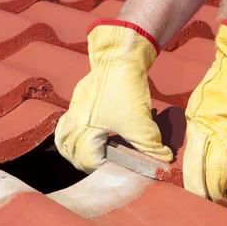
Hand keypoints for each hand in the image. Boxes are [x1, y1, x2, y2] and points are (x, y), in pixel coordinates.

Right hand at [55, 20, 172, 172]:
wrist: (120, 57)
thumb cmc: (126, 90)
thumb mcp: (142, 123)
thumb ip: (152, 147)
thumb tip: (164, 162)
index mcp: (85, 130)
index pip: (84, 159)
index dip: (99, 168)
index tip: (114, 168)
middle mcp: (75, 121)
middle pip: (67, 149)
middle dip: (82, 161)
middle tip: (99, 164)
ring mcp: (75, 107)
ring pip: (63, 135)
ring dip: (72, 148)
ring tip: (86, 154)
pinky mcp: (80, 96)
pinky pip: (69, 119)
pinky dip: (73, 130)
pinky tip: (88, 130)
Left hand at [183, 21, 226, 206]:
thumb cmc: (218, 88)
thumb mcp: (195, 110)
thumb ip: (195, 137)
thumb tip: (195, 162)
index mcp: (202, 131)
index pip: (197, 172)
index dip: (198, 191)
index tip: (200, 198)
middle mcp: (226, 138)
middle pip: (219, 181)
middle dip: (217, 197)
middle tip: (219, 202)